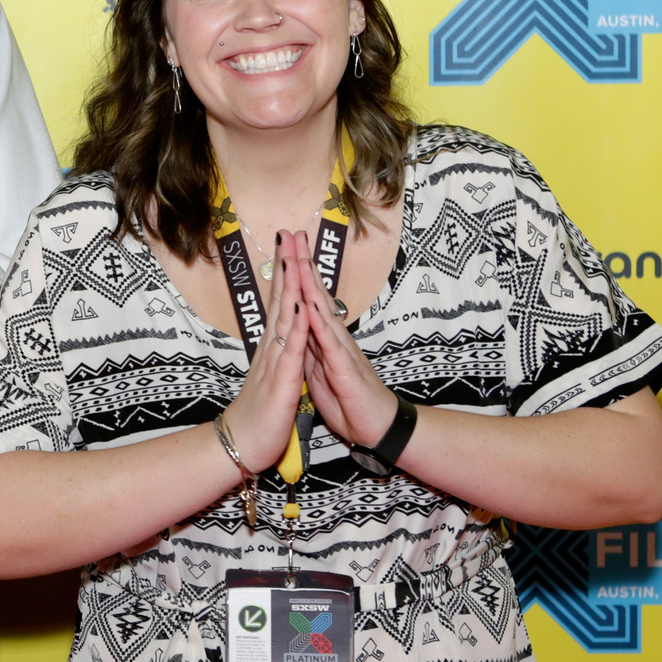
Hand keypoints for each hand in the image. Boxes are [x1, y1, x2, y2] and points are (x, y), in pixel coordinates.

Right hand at [220, 230, 311, 471]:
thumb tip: (280, 338)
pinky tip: (302, 306)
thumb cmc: (260, 415)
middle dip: (287, 266)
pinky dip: (298, 326)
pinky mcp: (281, 380)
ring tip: (295, 258)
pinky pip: (292, 349)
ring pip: (285, 317)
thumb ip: (277, 355)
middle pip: (281, 300)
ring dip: (291, 287)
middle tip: (289, 235)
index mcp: (272, 347)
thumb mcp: (271, 379)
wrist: (243, 444)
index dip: (287, 274)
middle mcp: (271, 347)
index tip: (290, 246)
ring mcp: (275, 361)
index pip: (282, 303)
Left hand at [291, 238, 397, 447]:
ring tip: (299, 260)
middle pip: (317, 294)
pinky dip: (320, 324)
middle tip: (294, 233)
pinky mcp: (346, 369)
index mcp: (324, 338)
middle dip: (304, 264)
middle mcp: (334, 337)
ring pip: (323, 312)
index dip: (296, 273)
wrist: (375, 428)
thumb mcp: (320, 371)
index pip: (308, 298)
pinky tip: (311, 306)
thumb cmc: (349, 400)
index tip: (285, 246)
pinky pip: (331, 344)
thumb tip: (297, 330)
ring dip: (311, 285)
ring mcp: (342, 350)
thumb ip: (309, 348)